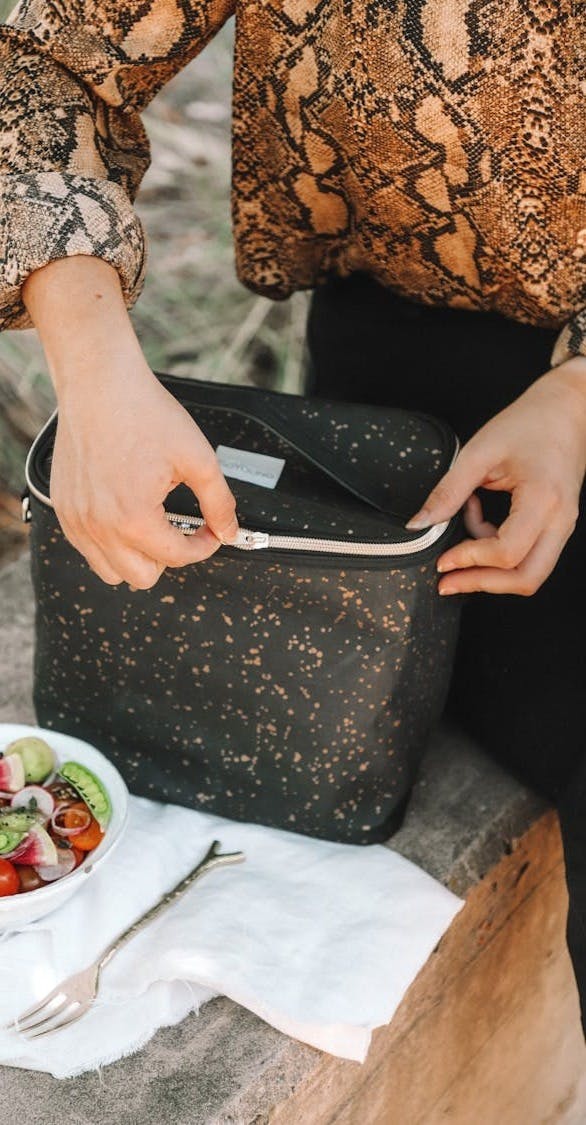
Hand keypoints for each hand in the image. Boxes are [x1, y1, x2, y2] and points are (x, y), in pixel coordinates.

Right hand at [51, 364, 239, 587]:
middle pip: (142, 578)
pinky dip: (110, 544)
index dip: (203, 546)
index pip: (177, 557)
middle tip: (180, 529)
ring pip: (111, 572)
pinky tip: (127, 516)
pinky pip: (88, 550)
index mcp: (133, 518)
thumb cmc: (143, 413)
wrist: (99, 384)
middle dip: (169, 557)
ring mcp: (77, 520)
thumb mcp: (197, 458)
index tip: (209, 531)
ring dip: (137, 557)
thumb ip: (219, 501)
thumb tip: (229, 531)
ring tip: (152, 525)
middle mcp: (99, 526)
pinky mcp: (64, 510)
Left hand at [406, 358, 585, 595]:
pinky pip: (530, 554)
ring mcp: (562, 525)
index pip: (507, 552)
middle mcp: (560, 520)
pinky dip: (499, 550)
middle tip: (448, 581)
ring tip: (463, 538)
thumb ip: (448, 492)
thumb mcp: (479, 453)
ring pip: (530, 572)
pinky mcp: (556, 525)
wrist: (566, 408)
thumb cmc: (529, 422)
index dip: (470, 561)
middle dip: (483, 583)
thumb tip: (419, 524)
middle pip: (527, 578)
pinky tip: (479, 521)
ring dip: (491, 568)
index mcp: (543, 499)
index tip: (442, 560)